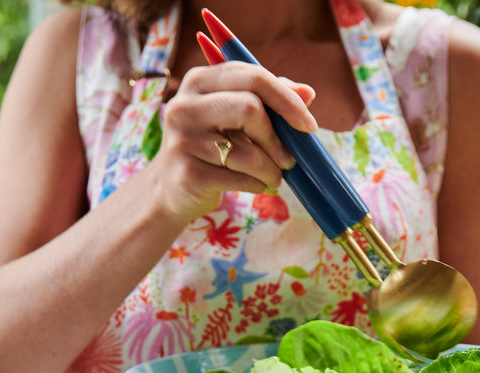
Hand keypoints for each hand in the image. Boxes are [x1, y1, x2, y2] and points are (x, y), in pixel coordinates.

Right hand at [150, 61, 316, 224]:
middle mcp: (185, 105)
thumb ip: (268, 100)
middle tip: (287, 159)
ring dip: (271, 170)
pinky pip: (240, 178)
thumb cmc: (211, 148)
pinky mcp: (188, 173)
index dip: (287, 100)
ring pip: (248, 151)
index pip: (252, 76)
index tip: (309, 125)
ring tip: (272, 177)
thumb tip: (308, 92)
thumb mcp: (234, 118)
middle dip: (277, 138)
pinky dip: (258, 185)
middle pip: (250, 108)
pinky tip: (255, 185)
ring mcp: (183, 139)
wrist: (170, 190)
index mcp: (200, 81)